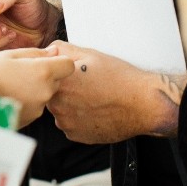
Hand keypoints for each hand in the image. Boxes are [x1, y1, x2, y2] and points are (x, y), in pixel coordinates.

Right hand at [0, 44, 74, 126]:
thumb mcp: (10, 55)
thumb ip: (36, 53)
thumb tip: (54, 51)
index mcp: (42, 72)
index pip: (68, 65)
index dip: (60, 61)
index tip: (49, 60)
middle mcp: (45, 91)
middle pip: (57, 80)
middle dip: (46, 74)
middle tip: (23, 71)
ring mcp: (39, 108)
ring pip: (46, 93)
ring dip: (36, 87)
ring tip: (13, 84)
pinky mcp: (31, 119)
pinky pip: (36, 105)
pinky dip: (28, 99)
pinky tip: (11, 95)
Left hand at [46, 41, 186, 143]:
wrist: (143, 104)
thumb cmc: (120, 79)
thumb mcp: (90, 54)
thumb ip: (63, 49)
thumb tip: (49, 49)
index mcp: (59, 83)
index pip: (44, 78)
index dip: (57, 74)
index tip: (71, 75)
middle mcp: (59, 105)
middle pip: (50, 94)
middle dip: (63, 89)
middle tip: (84, 85)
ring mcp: (67, 123)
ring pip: (60, 110)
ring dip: (69, 105)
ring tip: (91, 97)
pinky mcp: (76, 136)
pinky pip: (69, 124)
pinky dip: (77, 118)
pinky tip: (93, 110)